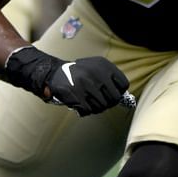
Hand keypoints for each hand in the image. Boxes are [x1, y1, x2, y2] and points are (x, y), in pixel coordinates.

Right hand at [4, 47, 130, 115]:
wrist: (51, 73)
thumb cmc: (76, 74)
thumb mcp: (95, 69)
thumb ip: (110, 80)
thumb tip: (126, 99)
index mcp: (103, 65)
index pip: (123, 85)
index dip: (118, 93)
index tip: (109, 94)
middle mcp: (96, 73)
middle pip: (114, 98)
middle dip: (107, 103)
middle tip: (99, 102)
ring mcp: (85, 83)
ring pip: (102, 106)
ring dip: (96, 108)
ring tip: (88, 104)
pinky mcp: (75, 93)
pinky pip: (89, 110)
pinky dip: (85, 111)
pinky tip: (80, 106)